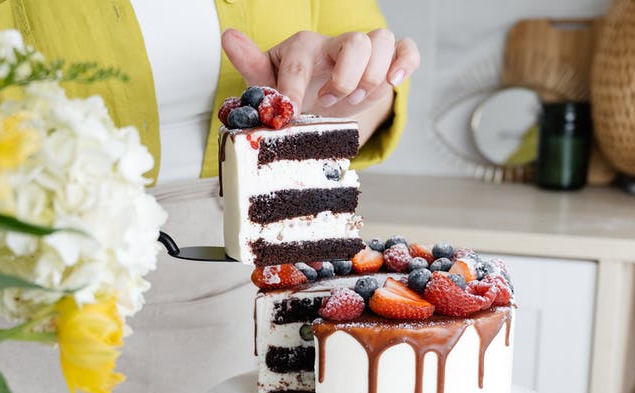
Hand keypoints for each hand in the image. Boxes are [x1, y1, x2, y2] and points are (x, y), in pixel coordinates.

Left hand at [221, 28, 418, 141]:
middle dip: (345, 80)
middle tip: (329, 103)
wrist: (318, 99)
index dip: (296, 90)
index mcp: (303, 47)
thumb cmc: (292, 88)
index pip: (302, 61)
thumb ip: (250, 63)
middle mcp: (335, 43)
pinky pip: (406, 49)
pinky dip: (405, 63)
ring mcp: (364, 49)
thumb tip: (227, 36)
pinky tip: (394, 82)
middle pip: (355, 42)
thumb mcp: (267, 81)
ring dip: (372, 78)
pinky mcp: (387, 60)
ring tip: (353, 100)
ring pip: (382, 41)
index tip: (291, 114)